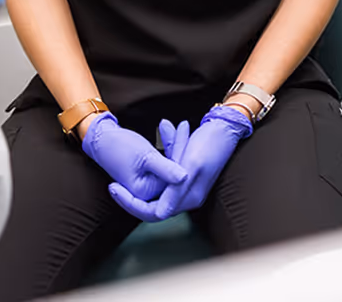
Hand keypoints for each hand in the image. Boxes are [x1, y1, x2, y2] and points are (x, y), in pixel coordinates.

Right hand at [82, 112, 188, 203]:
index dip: (183, 155)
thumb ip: (165, 168)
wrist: (102, 139)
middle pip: (175, 174)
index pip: (174, 180)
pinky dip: (172, 147)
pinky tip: (176, 130)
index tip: (185, 130)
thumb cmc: (119, 147)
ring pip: (173, 166)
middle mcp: (148, 194)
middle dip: (181, 149)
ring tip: (181, 125)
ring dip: (178, 145)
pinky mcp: (152, 175)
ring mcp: (150, 185)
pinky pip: (168, 163)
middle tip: (184, 125)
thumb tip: (186, 178)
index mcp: (146, 193)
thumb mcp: (144, 156)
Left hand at [108, 105, 251, 221]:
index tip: (115, 188)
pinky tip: (158, 145)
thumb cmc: (210, 143)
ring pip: (158, 186)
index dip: (131, 204)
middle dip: (136, 188)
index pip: (153, 213)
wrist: (226, 126)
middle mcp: (187, 196)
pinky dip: (160, 161)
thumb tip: (158, 214)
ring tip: (138, 157)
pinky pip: (165, 174)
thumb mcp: (191, 164)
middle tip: (115, 182)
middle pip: (153, 202)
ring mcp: (187, 186)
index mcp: (189, 198)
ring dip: (150, 167)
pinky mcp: (186, 174)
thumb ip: (175, 190)